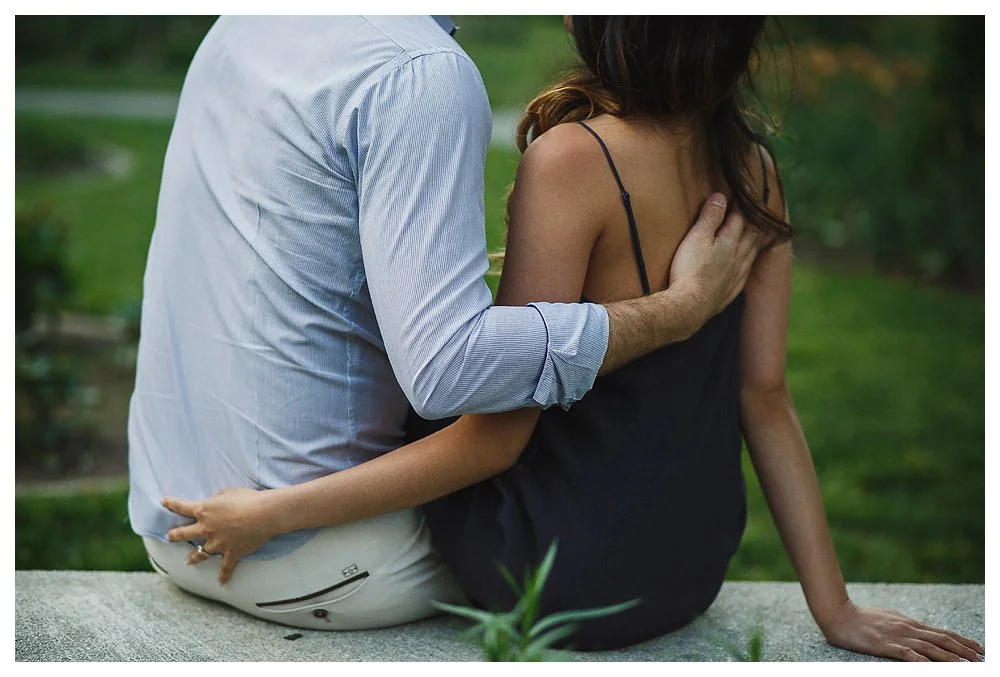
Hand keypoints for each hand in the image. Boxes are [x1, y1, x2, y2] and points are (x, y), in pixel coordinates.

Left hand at [162, 487, 277, 583]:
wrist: (264, 514)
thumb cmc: (247, 498)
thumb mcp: (227, 492)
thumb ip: (216, 500)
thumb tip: (215, 504)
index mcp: (204, 511)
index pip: (182, 507)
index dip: (171, 504)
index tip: (164, 502)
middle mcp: (206, 528)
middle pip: (184, 534)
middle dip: (174, 535)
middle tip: (169, 536)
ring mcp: (218, 543)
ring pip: (201, 553)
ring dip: (193, 558)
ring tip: (189, 561)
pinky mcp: (231, 553)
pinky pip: (226, 567)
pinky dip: (224, 575)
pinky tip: (221, 582)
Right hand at [668, 193, 767, 323]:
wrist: (689, 307)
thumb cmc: (689, 269)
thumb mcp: (697, 238)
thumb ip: (710, 217)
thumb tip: (721, 197)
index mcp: (731, 241)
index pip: (739, 218)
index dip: (740, 205)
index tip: (741, 195)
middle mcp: (739, 257)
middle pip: (751, 235)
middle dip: (754, 222)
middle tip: (759, 211)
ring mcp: (737, 276)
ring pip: (751, 254)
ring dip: (756, 242)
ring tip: (760, 234)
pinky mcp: (730, 291)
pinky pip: (745, 273)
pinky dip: (749, 264)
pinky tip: (746, 266)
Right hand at [821, 599, 983, 661]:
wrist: (839, 614)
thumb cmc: (862, 618)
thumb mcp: (889, 618)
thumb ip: (905, 625)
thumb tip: (921, 632)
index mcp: (909, 623)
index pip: (942, 632)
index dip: (962, 641)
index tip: (978, 648)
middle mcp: (908, 628)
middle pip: (942, 640)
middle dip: (964, 650)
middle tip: (981, 658)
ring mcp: (898, 636)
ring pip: (931, 648)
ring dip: (951, 657)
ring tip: (968, 664)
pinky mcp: (886, 645)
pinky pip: (908, 655)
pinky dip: (923, 662)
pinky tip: (933, 668)